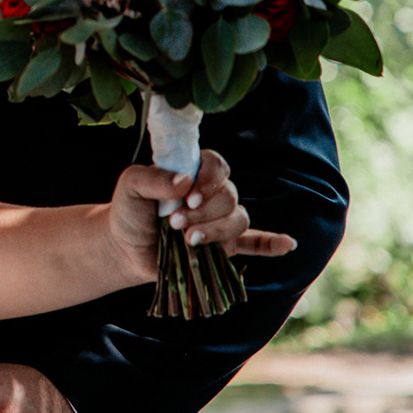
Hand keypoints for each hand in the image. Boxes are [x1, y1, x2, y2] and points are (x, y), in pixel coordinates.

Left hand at [107, 150, 297, 282]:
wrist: (125, 247)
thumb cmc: (129, 210)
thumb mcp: (130, 186)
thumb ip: (151, 177)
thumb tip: (184, 179)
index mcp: (194, 172)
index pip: (217, 165)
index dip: (209, 181)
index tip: (187, 196)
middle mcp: (212, 194)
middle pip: (230, 197)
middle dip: (204, 212)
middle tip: (175, 223)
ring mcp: (220, 221)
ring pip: (238, 221)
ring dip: (216, 231)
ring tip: (188, 240)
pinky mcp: (223, 247)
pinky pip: (255, 244)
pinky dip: (271, 244)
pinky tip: (288, 244)